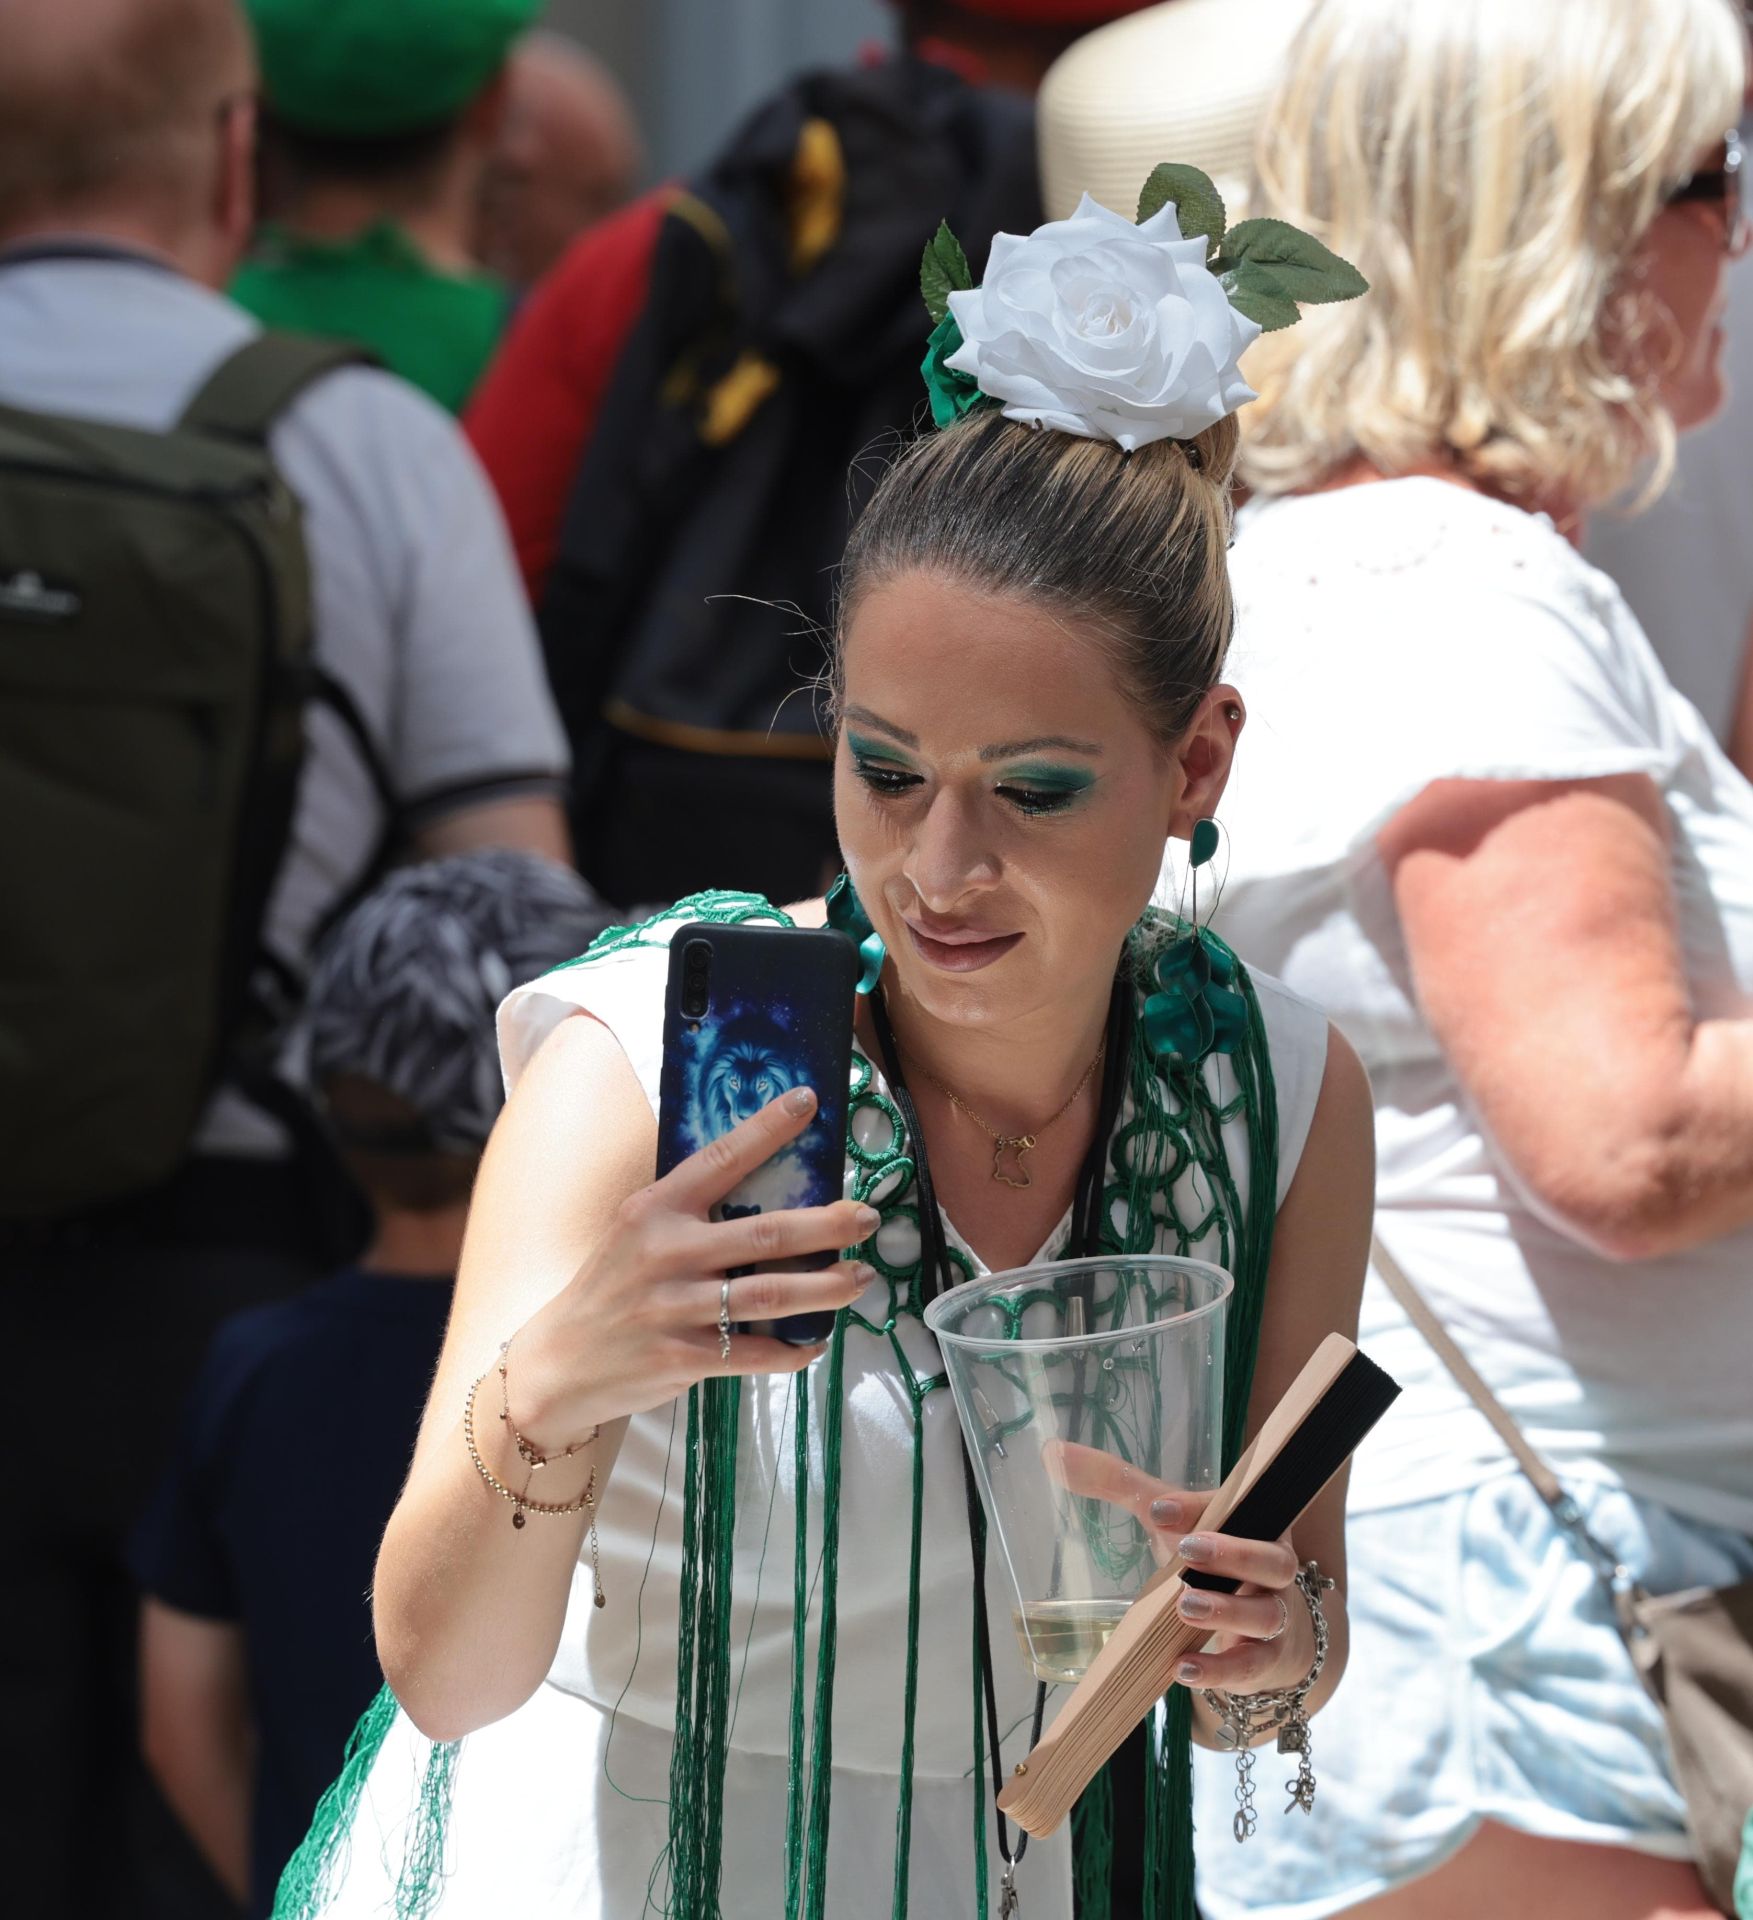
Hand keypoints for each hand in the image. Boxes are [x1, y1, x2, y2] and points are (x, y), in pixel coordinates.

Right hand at [512, 1086, 875, 1438]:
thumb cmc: (611, 1287)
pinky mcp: (682, 1357)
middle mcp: (666, 1253)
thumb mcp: (635, 1231)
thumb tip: (766, 1186)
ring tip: (861, 1277)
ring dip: (825, 1287)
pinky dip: (792, 1350)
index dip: (767, 1129)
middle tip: (867, 1217)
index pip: (720, 1159)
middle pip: (763, 1235)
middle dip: (826, 1225)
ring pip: (768, 1296)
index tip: (809, 1101)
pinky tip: (816, 1343)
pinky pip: (753, 1354)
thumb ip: (689, 1211)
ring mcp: (674, 1308)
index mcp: (655, 1209)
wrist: (558, 1363)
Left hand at [1042, 1449, 1312, 1693]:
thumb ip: (1118, 1484)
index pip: (1235, 1508)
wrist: (1263, 1629)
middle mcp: (1272, 1567)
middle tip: (1186, 1550)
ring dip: (1227, 1611)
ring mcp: (1273, 1615)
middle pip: (1272, 1558)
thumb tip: (1054, 1452)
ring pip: (1266, 1614)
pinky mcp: (1265, 1659)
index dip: (1197, 1507)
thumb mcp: (1168, 1520)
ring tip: (1183, 1608)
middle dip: (1232, 1554)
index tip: (1156, 1509)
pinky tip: (1182, 1668)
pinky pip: (1252, 1666)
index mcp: (1252, 1522)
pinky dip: (1219, 1670)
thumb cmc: (1209, 1561)